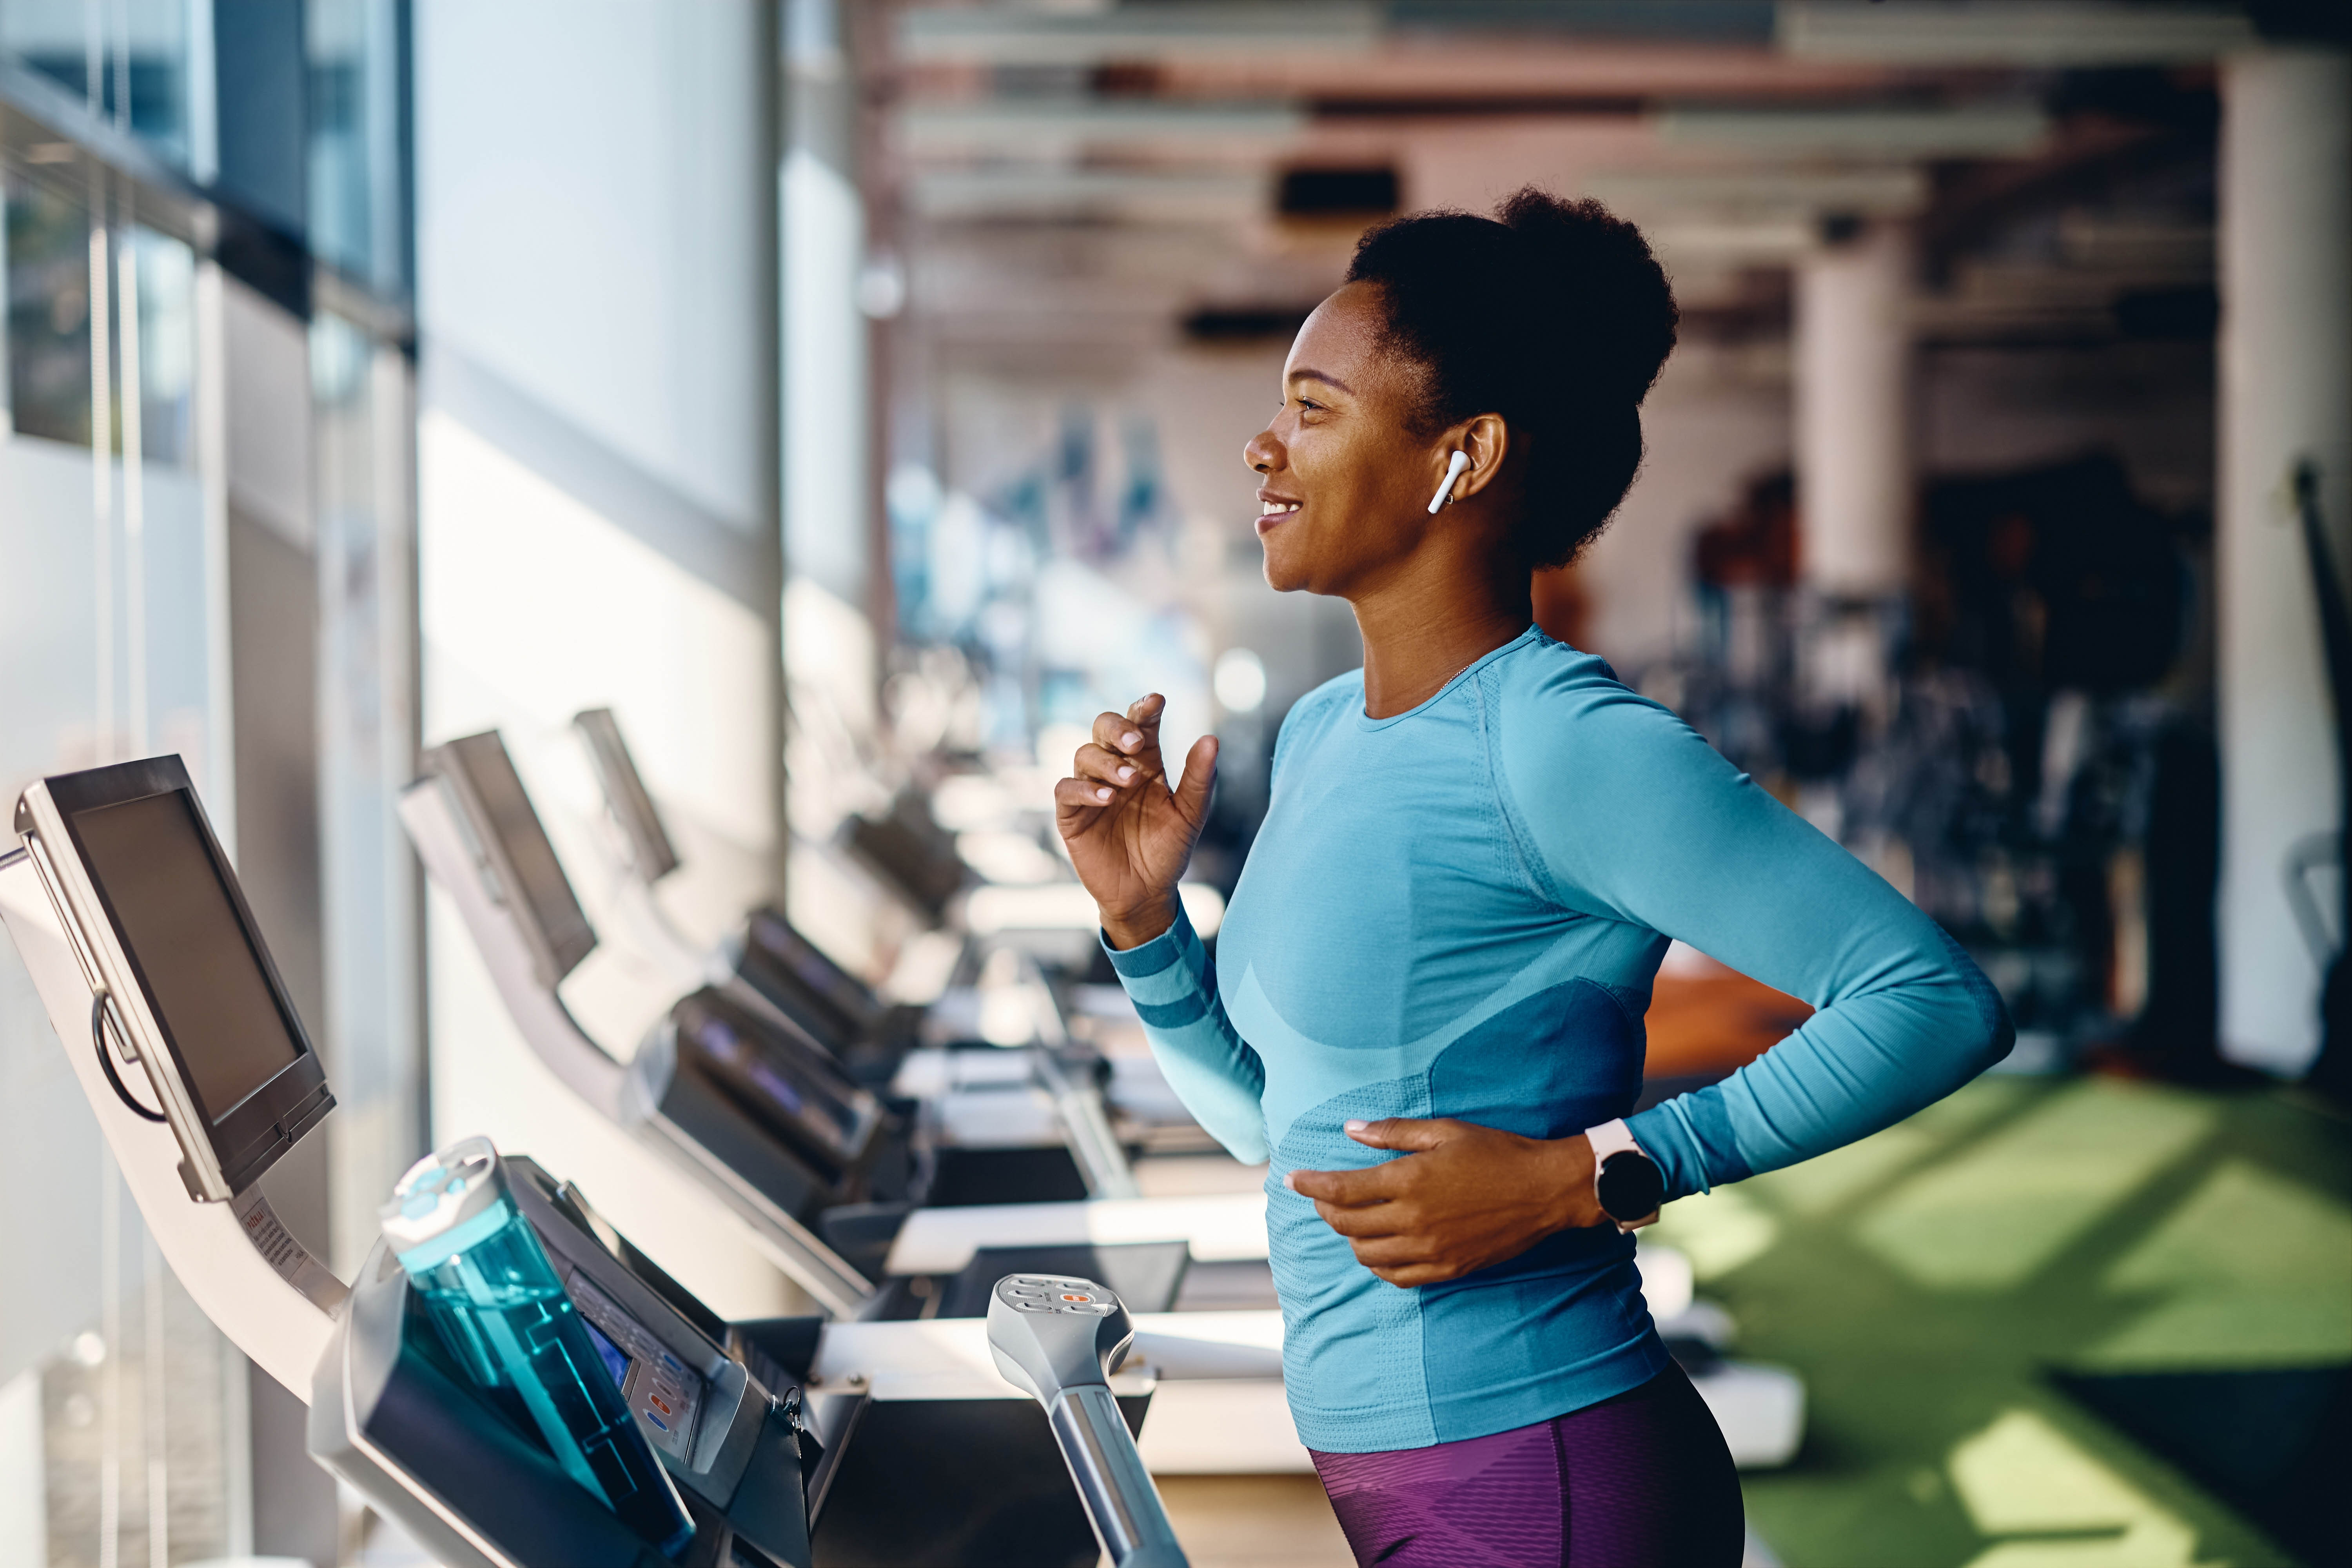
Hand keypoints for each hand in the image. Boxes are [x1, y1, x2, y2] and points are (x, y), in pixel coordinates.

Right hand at [1054, 693, 1218, 949]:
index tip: (1157, 701)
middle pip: (1104, 727)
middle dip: (1118, 727)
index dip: (1145, 709)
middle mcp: (1116, 768)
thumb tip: (1211, 738)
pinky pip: (1066, 789)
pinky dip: (1084, 788)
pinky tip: (1106, 798)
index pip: (1142, 724)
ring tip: (1128, 780)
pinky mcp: (1072, 814)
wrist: (1146, 893)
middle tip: (1136, 742)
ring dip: (1106, 762)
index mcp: (1145, 763)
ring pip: (1085, 754)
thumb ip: (1200, 779)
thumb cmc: (1169, 850)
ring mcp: (1091, 789)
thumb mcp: (1190, 815)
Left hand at [1285, 1119, 1606, 1286]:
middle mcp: (1413, 1220)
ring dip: (1350, 1236)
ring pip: (1367, 1254)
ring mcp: (1430, 1250)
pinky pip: (1396, 1276)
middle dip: (1325, 1209)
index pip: (1340, 1190)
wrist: (1546, 1190)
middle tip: (1321, 1195)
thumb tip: (1350, 1130)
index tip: (1291, 1179)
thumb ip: (1393, 1133)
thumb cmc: (1496, 1153)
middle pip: (1346, 1224)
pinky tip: (1378, 1247)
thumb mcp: (1444, 1132)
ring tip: (1351, 1219)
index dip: (1309, 1185)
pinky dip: (1378, 1264)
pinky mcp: (1447, 1269)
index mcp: (1409, 1180)